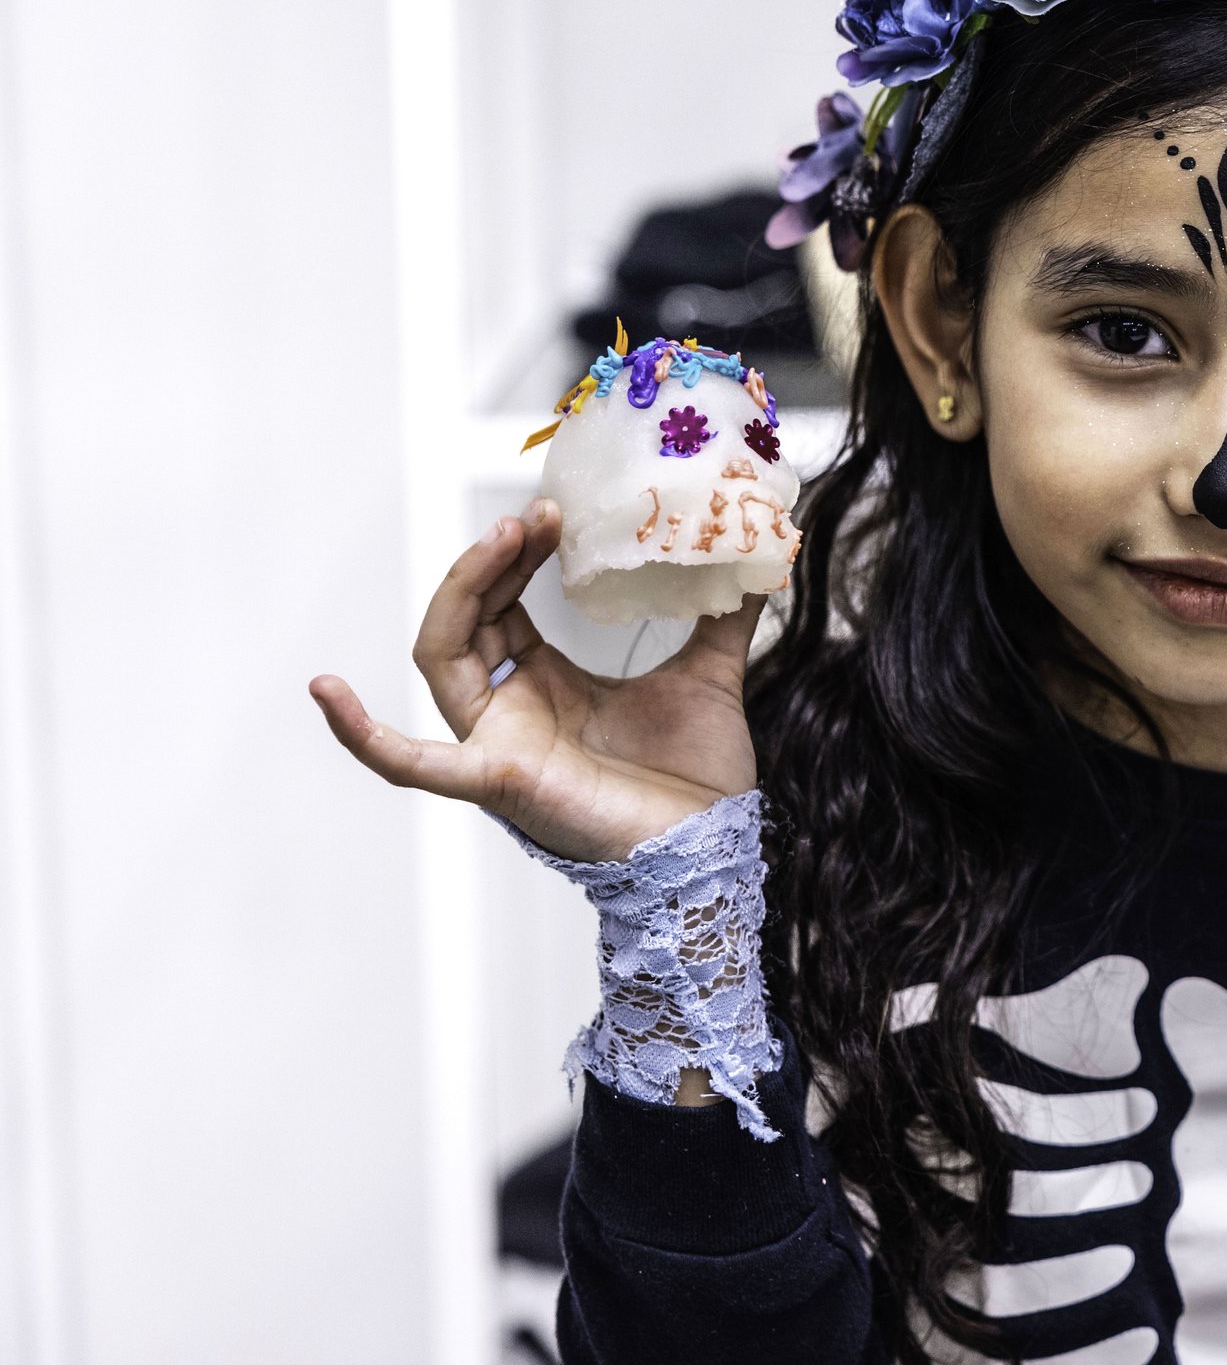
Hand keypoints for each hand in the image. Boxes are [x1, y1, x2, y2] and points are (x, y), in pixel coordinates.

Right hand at [308, 498, 765, 861]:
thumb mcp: (711, 675)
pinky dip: (365, 734)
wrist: (712, 851)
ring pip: (441, 660)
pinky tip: (326, 692)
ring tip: (501, 539)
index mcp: (546, 685)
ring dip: (460, 593)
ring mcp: (498, 746)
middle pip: (465, 620)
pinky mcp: (500, 782)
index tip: (551, 513)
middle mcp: (511, 712)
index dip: (514, 555)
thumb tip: (762, 552)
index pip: (502, 604)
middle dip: (491, 561)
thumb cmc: (695, 778)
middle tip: (536, 517)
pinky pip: (414, 764)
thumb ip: (724, 616)